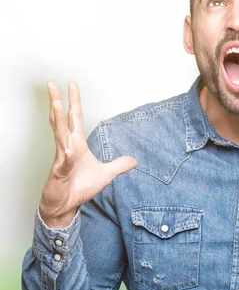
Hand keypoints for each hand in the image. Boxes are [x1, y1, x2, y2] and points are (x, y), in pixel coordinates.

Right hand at [39, 81, 137, 227]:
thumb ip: (119, 165)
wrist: (66, 205)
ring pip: (59, 136)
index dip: (73, 101)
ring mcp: (61, 159)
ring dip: (57, 120)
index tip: (71, 84)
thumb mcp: (106, 174)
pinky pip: (63, 162)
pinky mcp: (59, 173)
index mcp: (76, 144)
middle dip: (57, 102)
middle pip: (62, 120)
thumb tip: (134, 160)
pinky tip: (66, 150)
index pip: (74, 118)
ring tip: (55, 104)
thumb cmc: (80, 187)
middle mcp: (67, 147)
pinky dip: (65, 156)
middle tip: (52, 84)